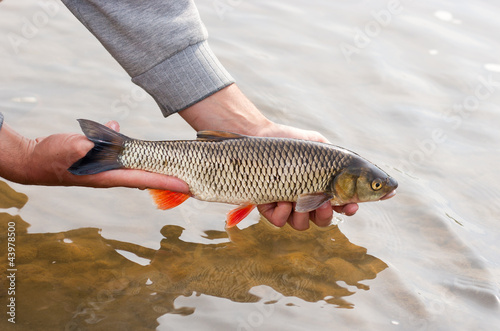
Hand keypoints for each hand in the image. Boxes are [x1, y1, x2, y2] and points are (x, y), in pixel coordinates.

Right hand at [0, 121, 188, 192]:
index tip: (187, 186)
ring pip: (136, 165)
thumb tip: (103, 136)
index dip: (167, 182)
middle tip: (191, 177)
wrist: (33, 160)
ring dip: (153, 164)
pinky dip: (129, 146)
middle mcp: (111, 174)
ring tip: (172, 162)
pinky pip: (121, 153)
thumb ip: (85, 146)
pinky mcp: (100, 159)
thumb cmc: (50, 157)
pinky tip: (120, 131)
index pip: (145, 178)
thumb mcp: (69, 148)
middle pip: (146, 175)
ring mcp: (106, 169)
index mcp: (108, 175)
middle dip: (168, 177)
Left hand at [179, 84, 358, 229]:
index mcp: (321, 188)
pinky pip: (279, 221)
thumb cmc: (291, 142)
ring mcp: (286, 206)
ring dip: (304, 215)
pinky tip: (282, 200)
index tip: (353, 205)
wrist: (260, 137)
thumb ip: (337, 160)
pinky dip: (282, 213)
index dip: (349, 208)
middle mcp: (305, 200)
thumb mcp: (319, 145)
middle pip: (322, 220)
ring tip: (300, 200)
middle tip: (326, 203)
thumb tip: (355, 172)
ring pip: (302, 224)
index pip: (340, 205)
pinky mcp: (268, 207)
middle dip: (326, 215)